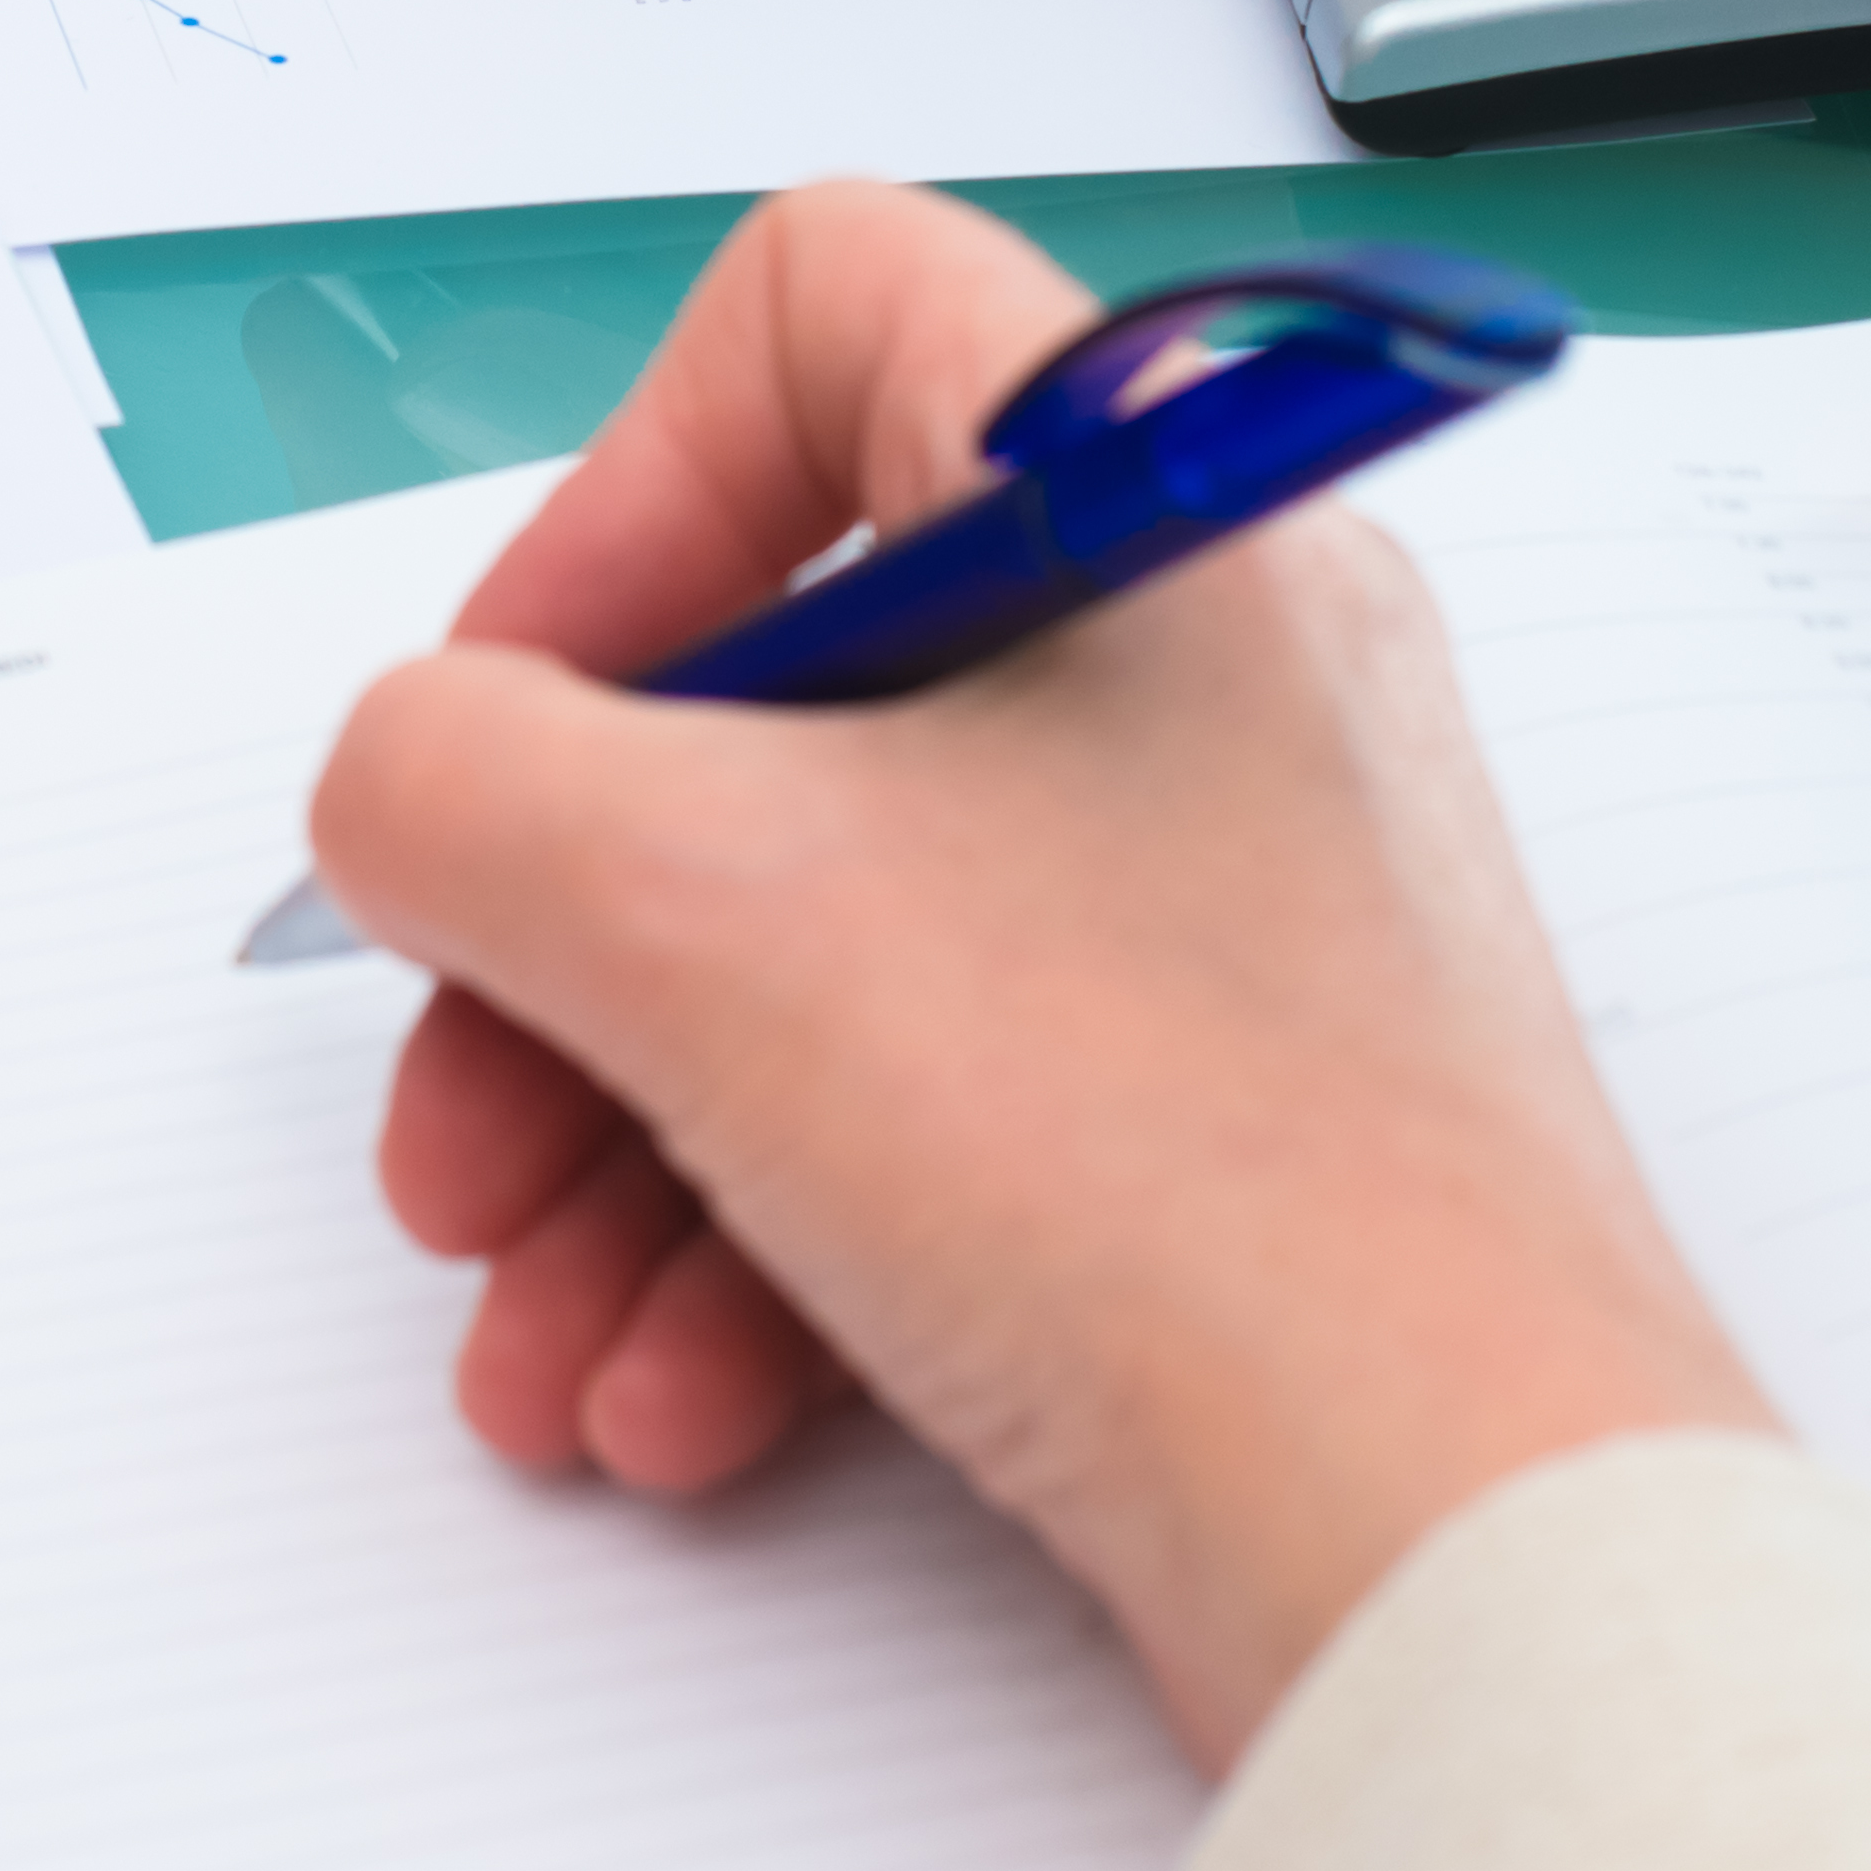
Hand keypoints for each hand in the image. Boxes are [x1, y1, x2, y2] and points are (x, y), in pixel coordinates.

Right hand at [303, 186, 1769, 1766]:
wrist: (1455, 1558)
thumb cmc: (1176, 1174)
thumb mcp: (691, 903)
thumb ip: (456, 776)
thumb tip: (415, 789)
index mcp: (1153, 511)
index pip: (826, 313)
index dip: (621, 496)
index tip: (525, 721)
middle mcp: (1212, 685)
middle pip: (767, 702)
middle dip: (552, 938)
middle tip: (456, 1120)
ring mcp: (1228, 922)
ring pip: (817, 950)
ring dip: (616, 1143)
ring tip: (533, 1332)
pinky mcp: (1223, 1140)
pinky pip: (925, 1129)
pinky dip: (761, 1254)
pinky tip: (674, 1404)